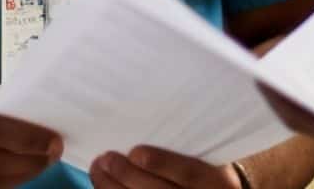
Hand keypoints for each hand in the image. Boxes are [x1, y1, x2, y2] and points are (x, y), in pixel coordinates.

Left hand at [89, 147, 239, 188]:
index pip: (188, 173)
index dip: (161, 163)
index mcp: (215, 181)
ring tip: (98, 168)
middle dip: (128, 175)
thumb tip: (153, 129)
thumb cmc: (210, 177)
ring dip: (112, 188)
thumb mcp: (213, 162)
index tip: (136, 151)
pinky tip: (102, 186)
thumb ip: (192, 150)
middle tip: (106, 158)